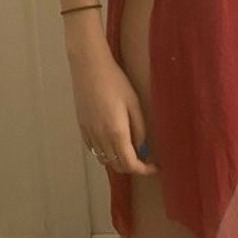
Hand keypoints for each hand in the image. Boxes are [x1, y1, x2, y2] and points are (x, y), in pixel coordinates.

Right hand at [69, 42, 159, 175]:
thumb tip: (142, 149)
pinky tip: (112, 142)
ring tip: (130, 151)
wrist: (89, 68)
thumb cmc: (115, 82)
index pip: (130, 164)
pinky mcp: (82, 128)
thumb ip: (139, 130)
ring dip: (118, 161)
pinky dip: (105, 153)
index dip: (144, 170)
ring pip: (104, 160)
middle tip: (145, 159)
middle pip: (117, 166)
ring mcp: (89, 134)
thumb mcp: (134, 104)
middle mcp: (101, 138)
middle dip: (133, 167)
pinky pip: (94, 150)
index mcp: (117, 133)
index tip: (155, 166)